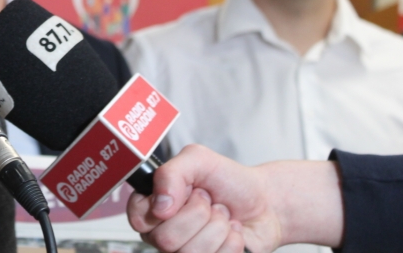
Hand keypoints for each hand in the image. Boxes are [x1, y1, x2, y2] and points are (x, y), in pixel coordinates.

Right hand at [126, 144, 282, 252]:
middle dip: (198, 214)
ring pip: (190, 252)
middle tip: (208, 202)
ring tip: (222, 215)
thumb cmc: (228, 180)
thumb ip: (171, 172)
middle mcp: (164, 232)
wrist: (264, 201)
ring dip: (217, 227)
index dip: (161, 208)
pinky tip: (232, 232)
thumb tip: (159, 205)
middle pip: (165, 239)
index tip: (185, 194)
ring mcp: (185, 251)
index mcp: (153, 205)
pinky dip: (231, 242)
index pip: (138, 218)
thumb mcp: (198, 160)